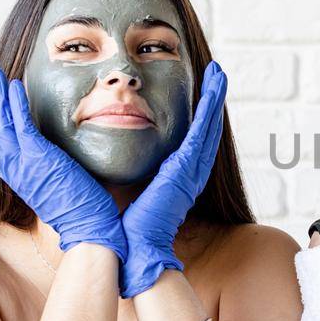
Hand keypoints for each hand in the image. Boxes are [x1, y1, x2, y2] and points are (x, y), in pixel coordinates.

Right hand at [0, 61, 125, 260]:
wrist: (90, 227)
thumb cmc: (74, 207)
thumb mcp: (41, 185)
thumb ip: (20, 170)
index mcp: (15, 170)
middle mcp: (14, 166)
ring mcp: (24, 163)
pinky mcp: (40, 159)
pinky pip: (22, 126)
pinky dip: (16, 104)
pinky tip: (14, 85)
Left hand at [121, 62, 226, 298]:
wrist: (128, 248)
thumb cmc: (119, 224)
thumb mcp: (122, 190)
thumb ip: (120, 173)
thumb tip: (100, 163)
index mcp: (174, 177)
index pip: (191, 141)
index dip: (197, 117)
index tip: (198, 96)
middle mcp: (188, 172)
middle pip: (206, 130)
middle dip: (212, 101)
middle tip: (216, 75)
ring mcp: (191, 169)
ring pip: (209, 125)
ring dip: (216, 97)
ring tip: (219, 72)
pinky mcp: (187, 166)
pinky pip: (203, 128)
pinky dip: (212, 105)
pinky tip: (215, 84)